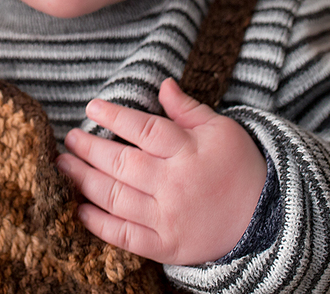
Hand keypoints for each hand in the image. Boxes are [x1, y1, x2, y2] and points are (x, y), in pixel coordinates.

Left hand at [57, 78, 266, 266]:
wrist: (264, 221)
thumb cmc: (240, 168)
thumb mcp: (222, 131)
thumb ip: (188, 110)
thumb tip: (162, 84)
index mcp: (188, 152)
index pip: (145, 130)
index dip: (115, 117)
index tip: (92, 108)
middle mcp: (174, 185)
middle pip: (121, 163)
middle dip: (89, 149)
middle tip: (70, 138)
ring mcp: (167, 218)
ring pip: (116, 197)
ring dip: (84, 180)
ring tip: (65, 166)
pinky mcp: (164, 246)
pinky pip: (124, 236)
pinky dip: (98, 224)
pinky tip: (80, 208)